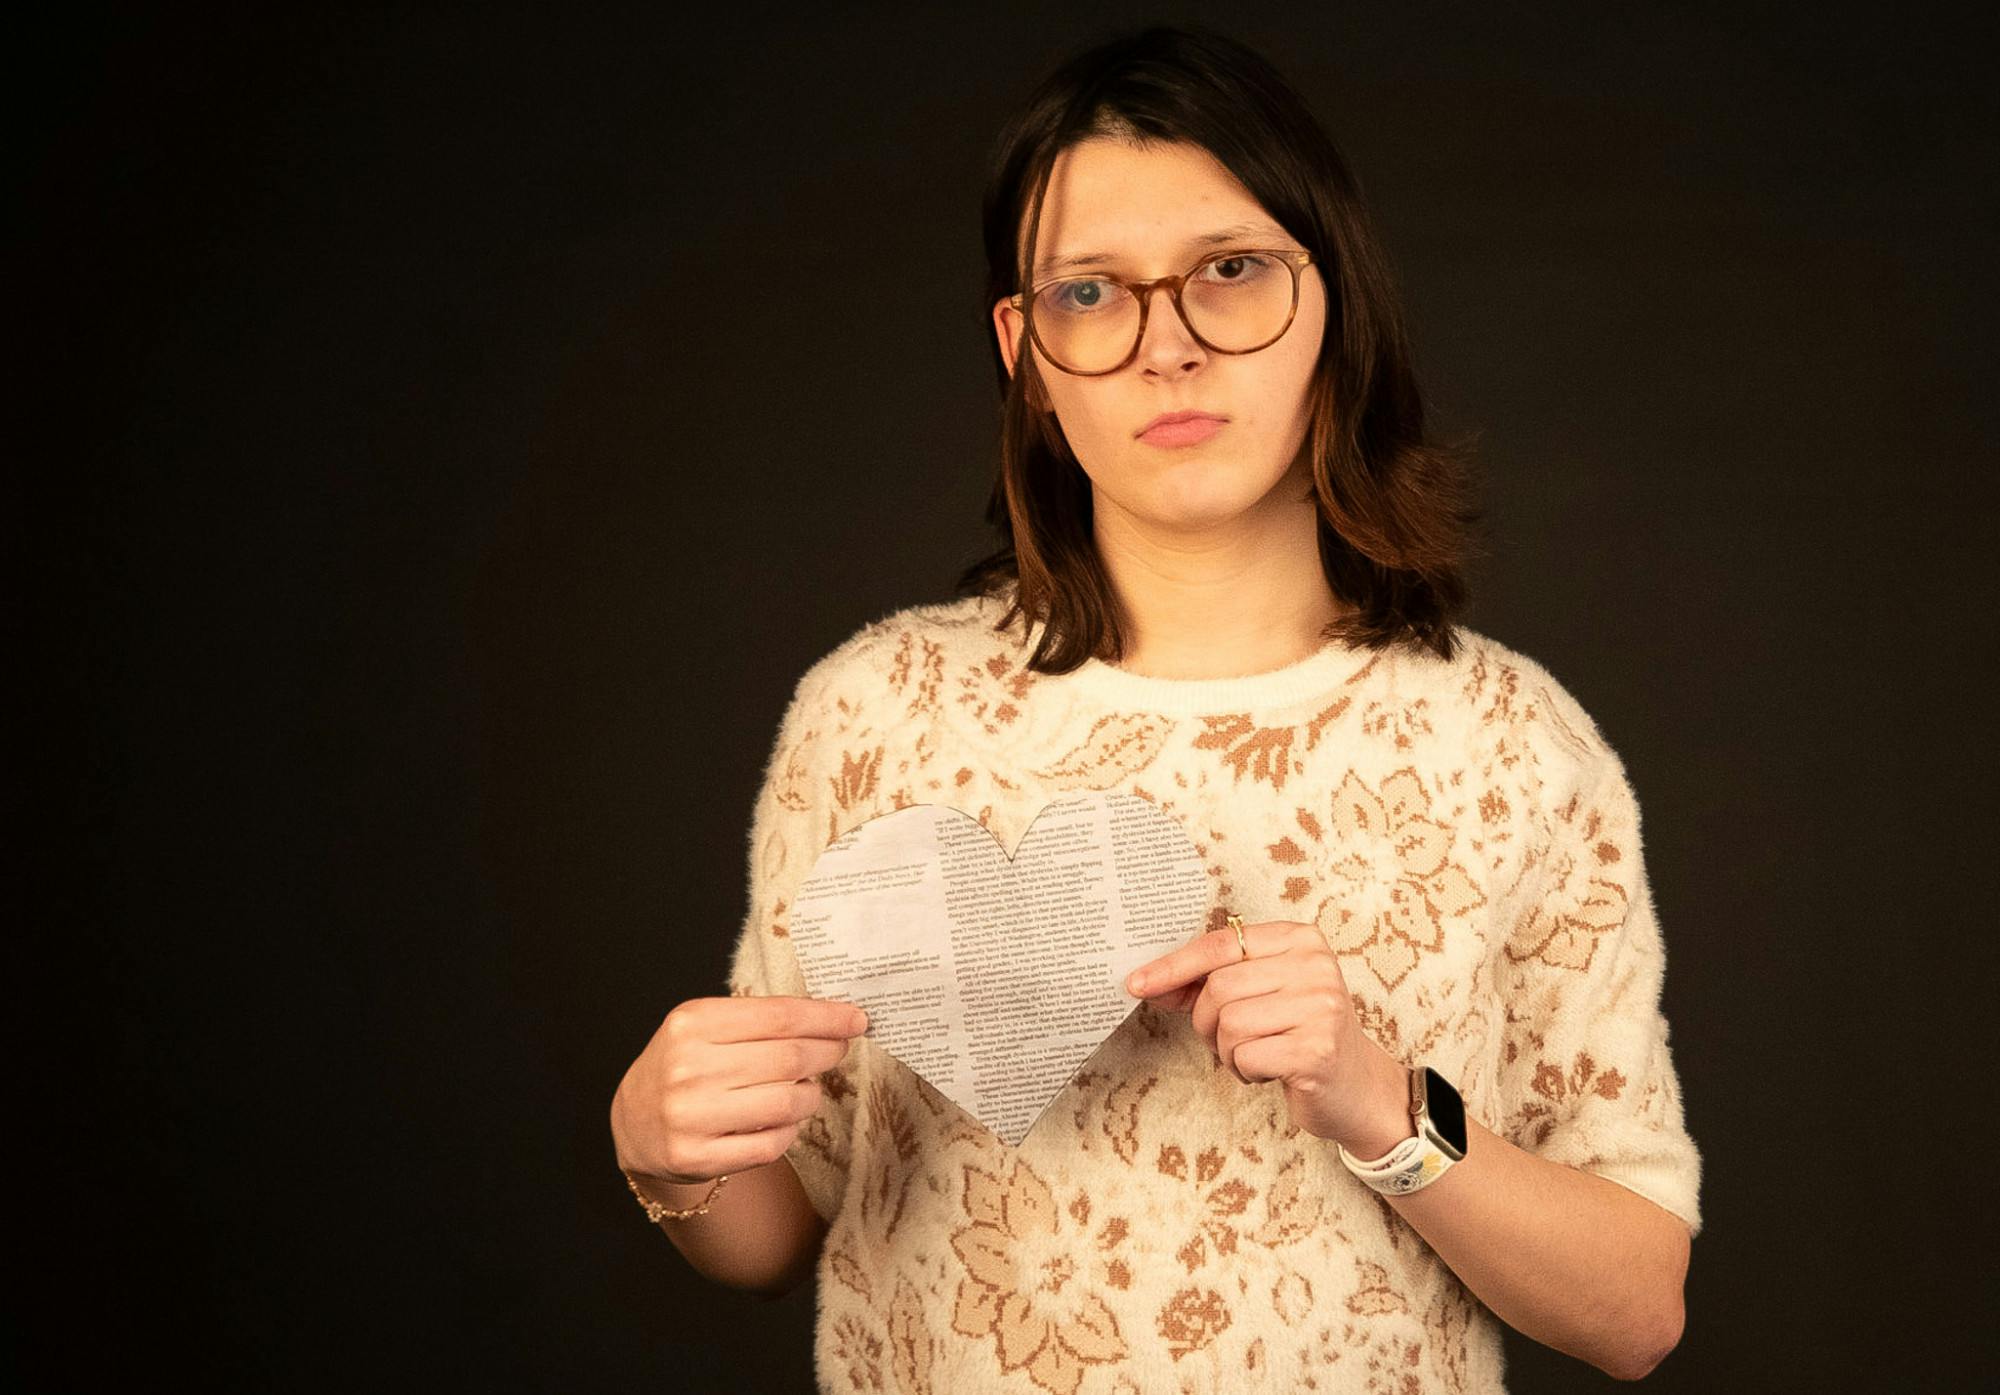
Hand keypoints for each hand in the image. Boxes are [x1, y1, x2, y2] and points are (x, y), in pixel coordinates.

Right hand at [611, 995, 868, 1183]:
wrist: (634, 1121)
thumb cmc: (684, 1064)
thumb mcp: (706, 1027)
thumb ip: (759, 1020)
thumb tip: (834, 1019)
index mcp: (692, 1023)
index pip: (779, 1016)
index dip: (827, 1018)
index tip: (857, 1020)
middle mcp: (688, 1068)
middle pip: (789, 1058)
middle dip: (827, 1052)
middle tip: (839, 1050)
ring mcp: (690, 1116)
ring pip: (786, 1103)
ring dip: (809, 1094)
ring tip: (805, 1088)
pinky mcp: (696, 1157)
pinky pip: (771, 1144)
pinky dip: (789, 1131)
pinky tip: (783, 1121)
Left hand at [1124, 917, 1406, 1148]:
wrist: (1357, 1087)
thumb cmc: (1299, 1034)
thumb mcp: (1261, 995)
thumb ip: (1209, 982)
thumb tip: (1146, 981)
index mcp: (1299, 939)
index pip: (1220, 944)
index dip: (1173, 966)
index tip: (1136, 983)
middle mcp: (1315, 965)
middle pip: (1219, 988)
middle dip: (1207, 1023)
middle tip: (1229, 1040)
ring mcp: (1320, 1006)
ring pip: (1228, 1025)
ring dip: (1228, 1051)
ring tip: (1258, 1054)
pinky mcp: (1317, 1050)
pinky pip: (1246, 1057)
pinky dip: (1245, 1072)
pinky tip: (1271, 1072)